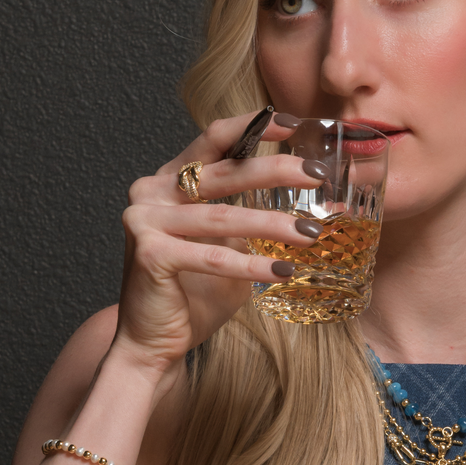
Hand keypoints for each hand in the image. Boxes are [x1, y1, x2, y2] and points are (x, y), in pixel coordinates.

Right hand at [112, 111, 320, 373]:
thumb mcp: (230, 244)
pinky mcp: (150, 255)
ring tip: (311, 232)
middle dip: (275, 170)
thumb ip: (253, 216)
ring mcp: (145, 221)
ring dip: (272, 223)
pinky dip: (252, 265)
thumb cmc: (196, 291)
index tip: (296, 123)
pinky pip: (214, 257)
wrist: (154, 341)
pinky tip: (284, 270)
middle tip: (318, 175)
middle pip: (222, 172)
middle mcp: (151, 192)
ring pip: (222, 217)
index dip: (254, 126)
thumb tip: (320, 201)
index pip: (214, 140)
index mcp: (169, 179)